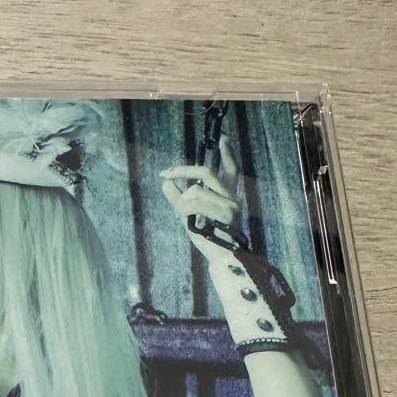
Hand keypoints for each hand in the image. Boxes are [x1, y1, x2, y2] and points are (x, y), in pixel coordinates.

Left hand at [159, 138, 240, 260]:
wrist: (221, 259)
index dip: (227, 153)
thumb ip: (179, 199)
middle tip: (165, 174)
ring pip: (195, 190)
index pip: (231, 169)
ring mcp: (230, 204)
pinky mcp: (226, 213)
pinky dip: (185, 210)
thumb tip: (166, 183)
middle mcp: (232, 196)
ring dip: (181, 203)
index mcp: (227, 195)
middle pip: (205, 172)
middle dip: (182, 171)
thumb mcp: (189, 216)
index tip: (222, 137)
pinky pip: (195, 203)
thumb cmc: (207, 238)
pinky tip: (188, 222)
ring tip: (184, 219)